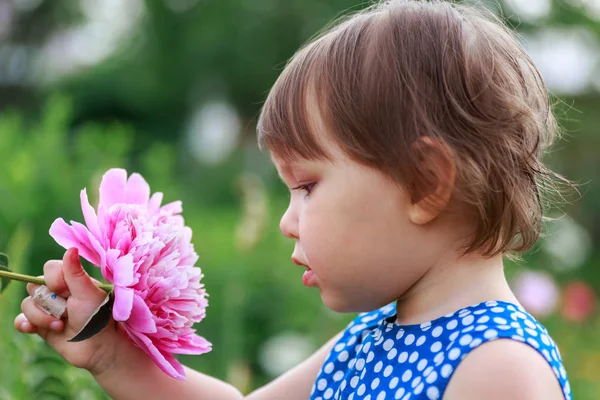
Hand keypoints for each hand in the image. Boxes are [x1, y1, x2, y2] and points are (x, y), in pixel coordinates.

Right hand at [14, 248, 123, 374]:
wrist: (97, 349)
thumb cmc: (98, 318)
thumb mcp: (88, 293)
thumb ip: (76, 272)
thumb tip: (71, 248)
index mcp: (71, 280)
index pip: (49, 268)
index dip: (54, 279)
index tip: (67, 290)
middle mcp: (58, 292)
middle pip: (34, 285)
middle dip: (48, 301)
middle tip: (66, 311)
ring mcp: (48, 308)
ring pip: (27, 304)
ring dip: (41, 317)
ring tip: (60, 325)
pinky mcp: (40, 325)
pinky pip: (20, 319)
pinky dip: (24, 323)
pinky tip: (33, 329)